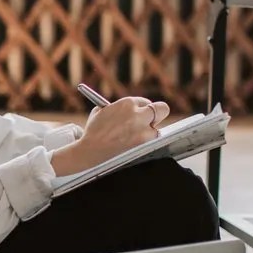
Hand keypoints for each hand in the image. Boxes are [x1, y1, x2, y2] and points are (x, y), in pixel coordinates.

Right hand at [50, 96, 168, 174]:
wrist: (90, 151)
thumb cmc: (93, 132)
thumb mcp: (102, 111)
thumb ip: (118, 108)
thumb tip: (129, 110)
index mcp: (127, 103)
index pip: (144, 102)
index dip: (142, 108)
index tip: (140, 112)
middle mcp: (138, 115)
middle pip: (162, 109)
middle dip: (158, 113)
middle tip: (152, 119)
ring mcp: (143, 131)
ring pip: (157, 129)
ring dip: (149, 132)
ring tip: (136, 138)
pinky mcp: (144, 145)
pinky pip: (151, 142)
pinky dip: (145, 143)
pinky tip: (134, 145)